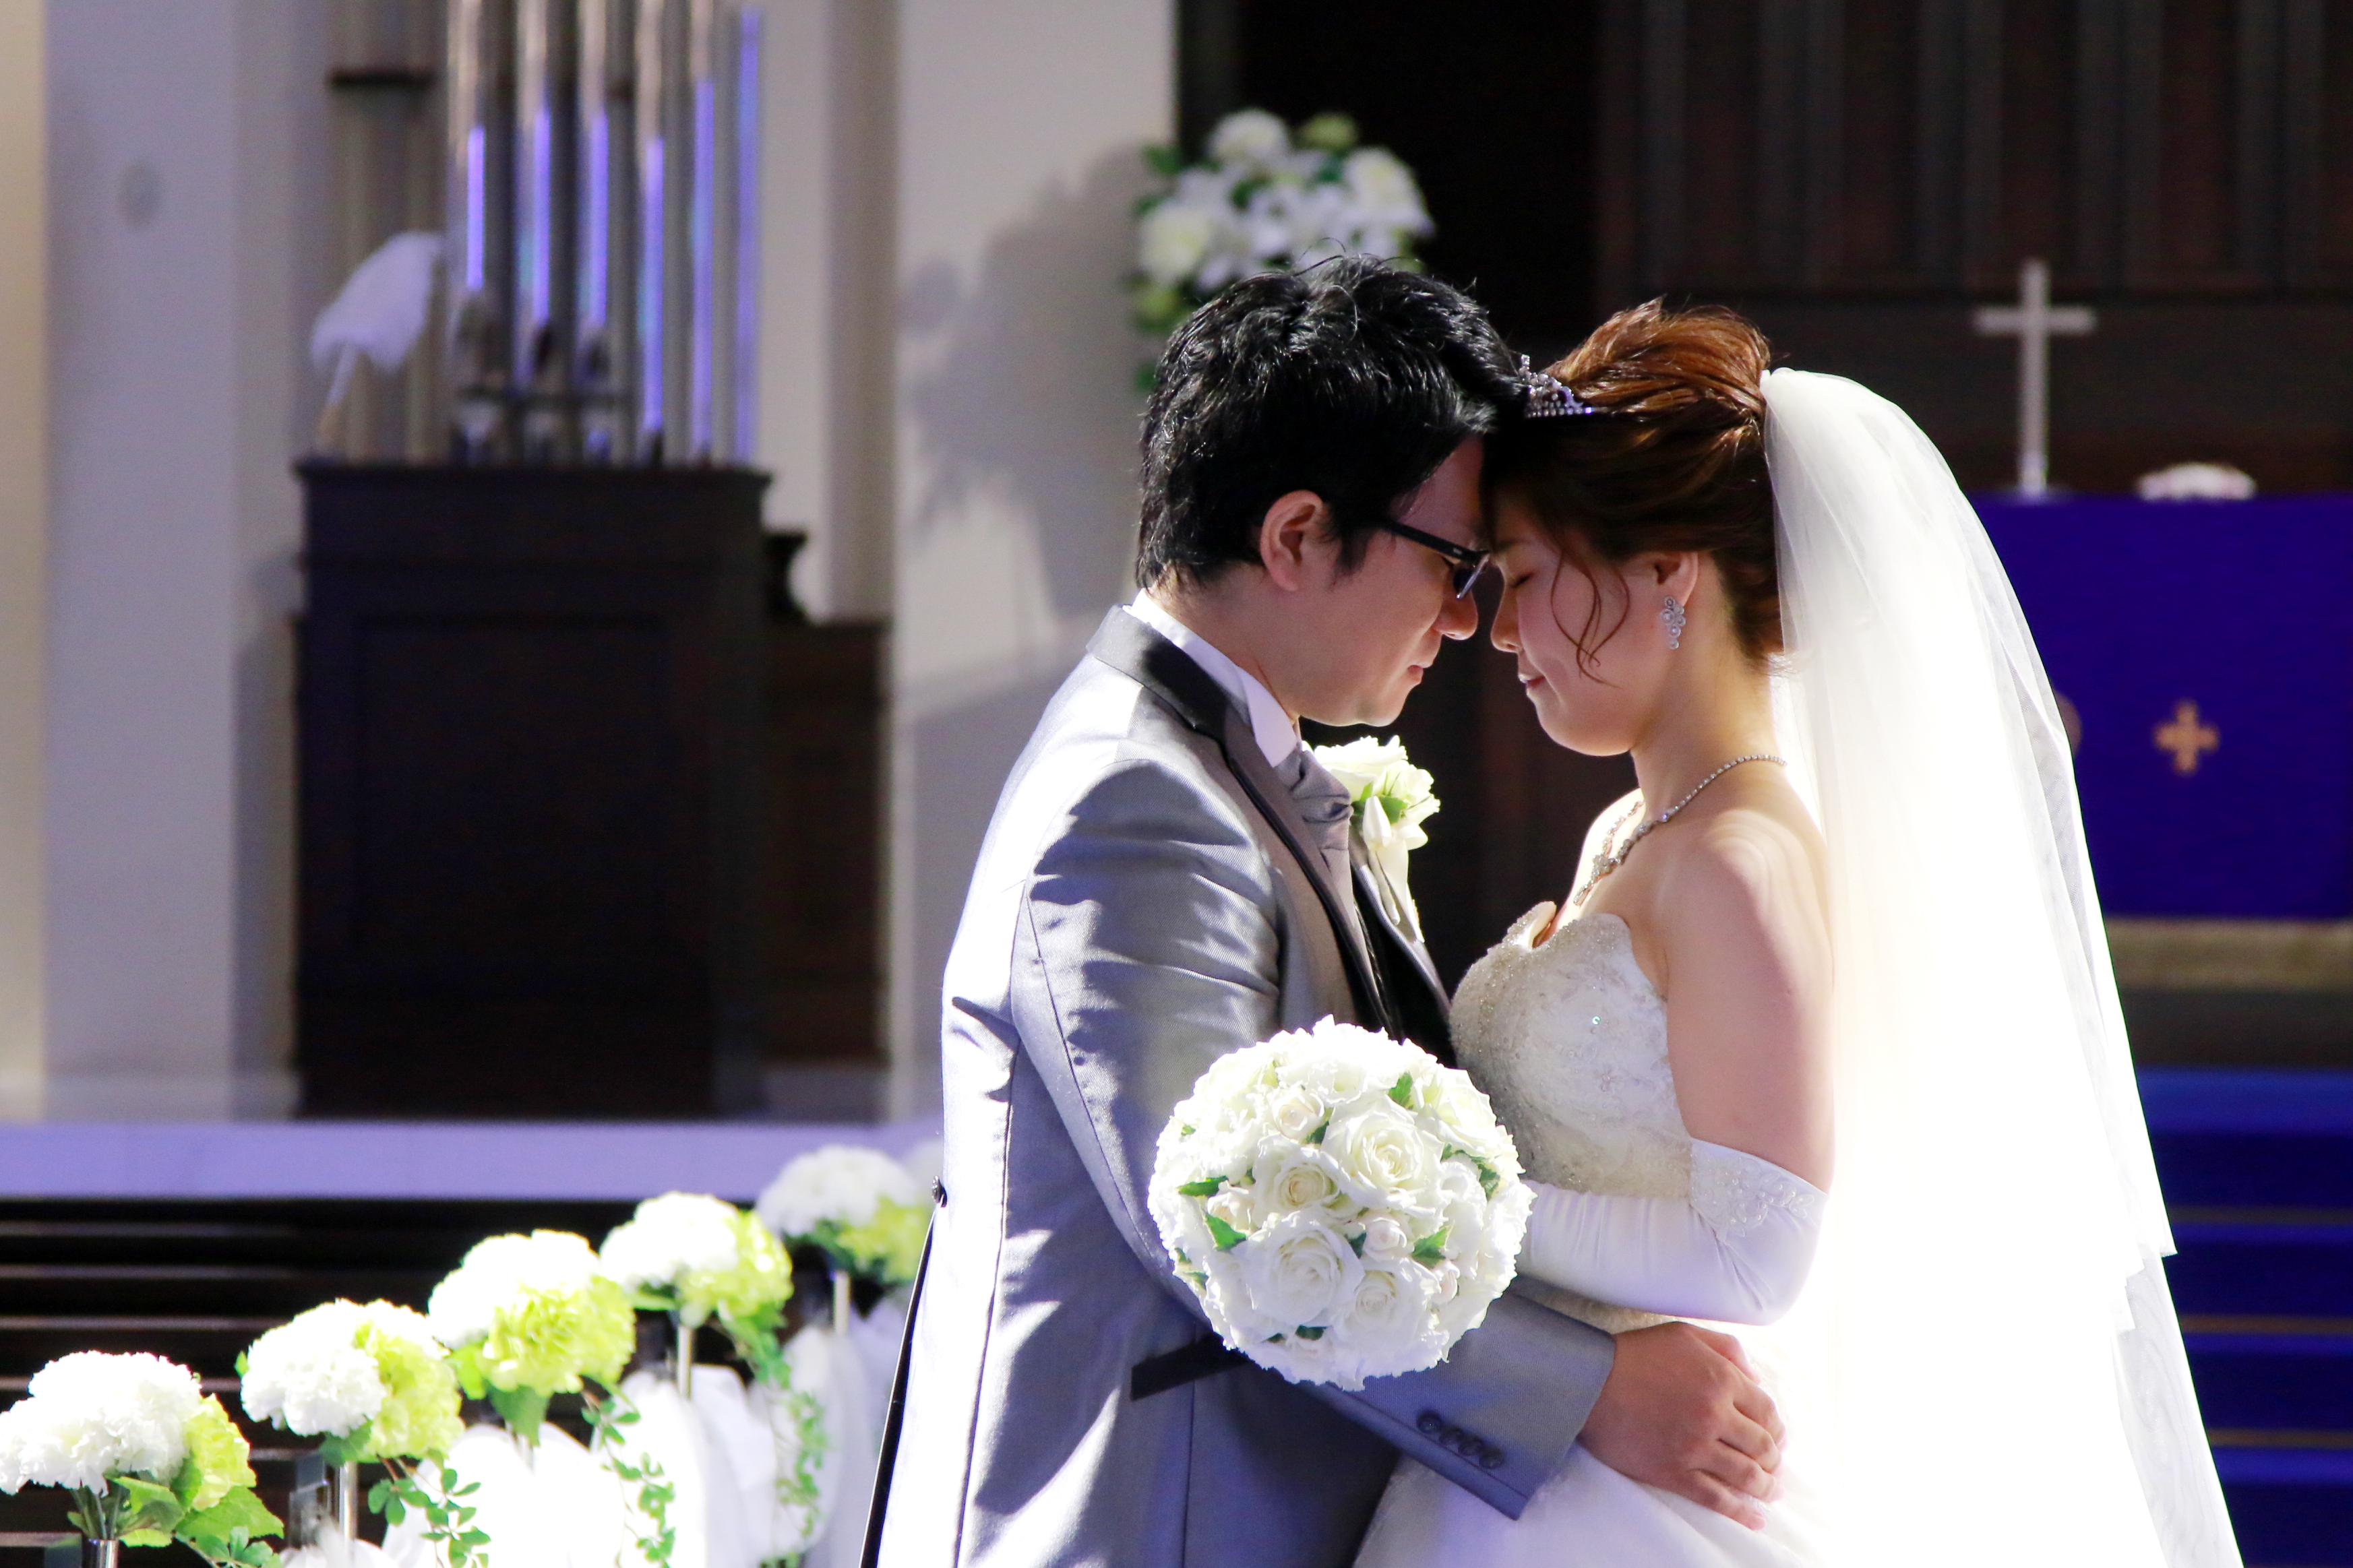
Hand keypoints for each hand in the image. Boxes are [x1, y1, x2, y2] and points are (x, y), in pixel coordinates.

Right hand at [1579, 1321, 1783, 1528]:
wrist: (1588, 1382)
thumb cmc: (1635, 1354)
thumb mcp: (1684, 1334)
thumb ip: (1726, 1349)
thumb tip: (1757, 1377)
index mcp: (1721, 1379)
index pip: (1767, 1411)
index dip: (1777, 1428)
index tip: (1777, 1438)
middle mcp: (1714, 1414)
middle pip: (1762, 1445)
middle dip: (1774, 1459)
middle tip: (1774, 1467)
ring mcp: (1694, 1446)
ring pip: (1745, 1474)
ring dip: (1765, 1486)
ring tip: (1770, 1492)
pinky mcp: (1673, 1471)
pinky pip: (1716, 1497)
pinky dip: (1740, 1511)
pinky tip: (1754, 1518)